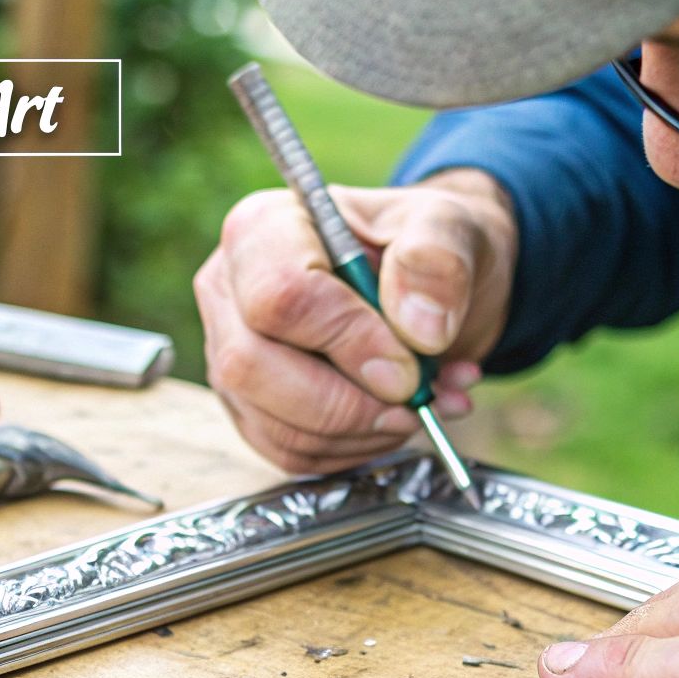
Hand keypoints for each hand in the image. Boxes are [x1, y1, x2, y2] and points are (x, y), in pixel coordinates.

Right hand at [195, 169, 516, 472]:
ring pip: (271, 421)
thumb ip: (437, 261)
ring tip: (420, 405)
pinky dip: (355, 449)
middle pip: (251, 367)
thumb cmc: (426, 249)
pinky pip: (289, 451)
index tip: (409, 366)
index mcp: (264, 226)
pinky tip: (395, 420)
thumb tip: (419, 329)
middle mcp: (228, 289)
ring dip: (361, 432)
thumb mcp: (450, 230)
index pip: (279, 296)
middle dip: (348, 402)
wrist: (427, 286)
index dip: (348, 341)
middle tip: (414, 399)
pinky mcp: (250, 405)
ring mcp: (229, 351)